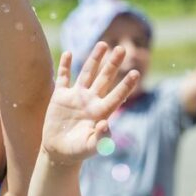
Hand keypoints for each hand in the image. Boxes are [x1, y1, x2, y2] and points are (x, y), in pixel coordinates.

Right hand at [42, 43, 138, 163]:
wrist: (59, 152)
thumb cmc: (78, 151)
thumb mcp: (90, 147)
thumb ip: (101, 138)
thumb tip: (106, 124)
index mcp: (101, 112)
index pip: (116, 96)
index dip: (126, 85)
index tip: (136, 73)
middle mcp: (91, 100)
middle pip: (104, 78)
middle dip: (113, 64)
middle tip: (122, 49)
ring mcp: (76, 97)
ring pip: (87, 73)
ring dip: (94, 59)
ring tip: (103, 44)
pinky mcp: (60, 97)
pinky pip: (63, 77)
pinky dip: (65, 65)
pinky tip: (68, 53)